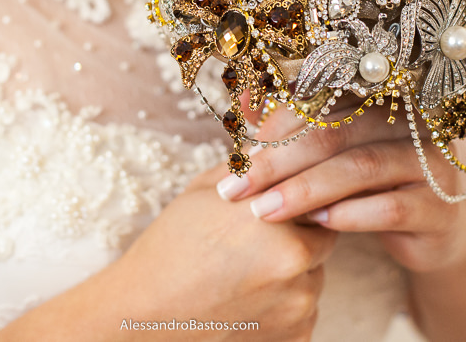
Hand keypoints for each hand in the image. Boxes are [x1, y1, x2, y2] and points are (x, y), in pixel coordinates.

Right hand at [110, 164, 337, 340]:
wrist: (144, 317)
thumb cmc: (169, 249)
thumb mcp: (203, 191)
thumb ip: (251, 165)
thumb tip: (281, 143)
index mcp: (271, 215)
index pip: (314, 194)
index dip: (295, 199)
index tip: (278, 205)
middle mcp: (294, 260)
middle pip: (321, 237)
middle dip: (297, 236)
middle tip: (253, 245)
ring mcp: (299, 305)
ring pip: (313, 277)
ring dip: (292, 273)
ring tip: (243, 275)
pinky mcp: (298, 337)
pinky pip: (304, 311)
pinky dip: (283, 306)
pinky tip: (244, 301)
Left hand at [215, 104, 465, 274]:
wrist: (433, 235)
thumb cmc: (371, 189)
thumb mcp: (330, 160)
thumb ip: (291, 131)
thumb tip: (241, 103)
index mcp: (378, 100)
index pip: (320, 103)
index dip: (275, 126)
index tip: (238, 157)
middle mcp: (407, 122)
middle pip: (335, 132)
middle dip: (279, 162)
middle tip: (238, 189)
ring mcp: (430, 162)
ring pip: (361, 167)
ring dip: (306, 189)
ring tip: (266, 210)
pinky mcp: (440, 207)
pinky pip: (392, 207)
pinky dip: (351, 214)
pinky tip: (319, 224)